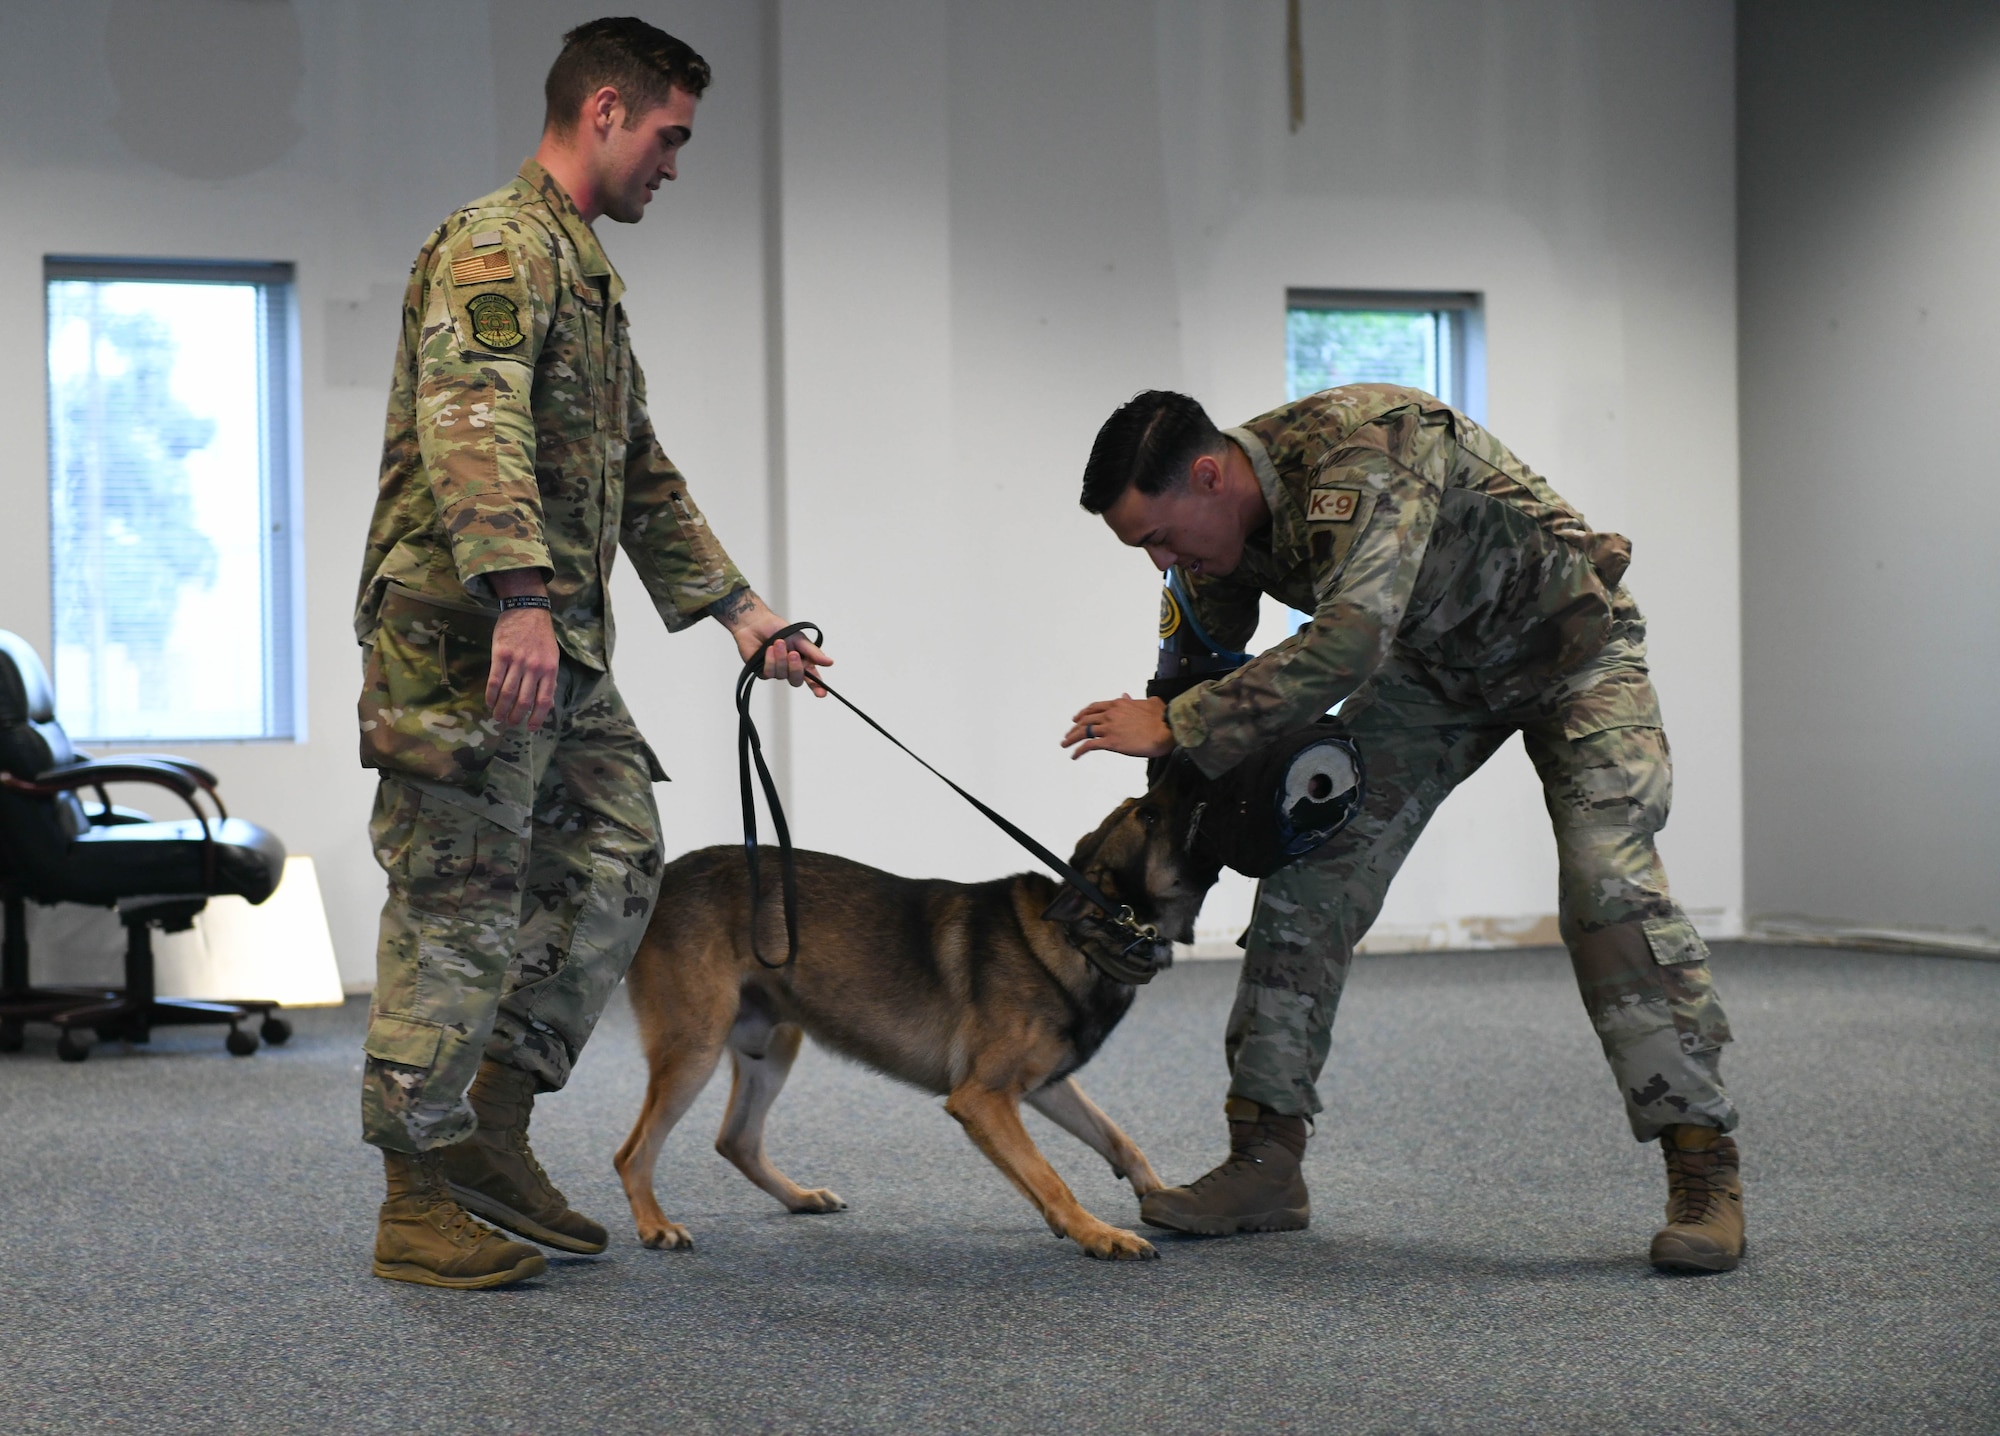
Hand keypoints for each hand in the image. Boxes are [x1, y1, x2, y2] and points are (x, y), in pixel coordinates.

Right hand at [485, 576, 559, 728]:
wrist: (527, 610)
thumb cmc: (541, 636)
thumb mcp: (552, 657)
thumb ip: (549, 680)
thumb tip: (546, 704)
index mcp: (550, 670)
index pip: (544, 700)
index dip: (537, 718)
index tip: (530, 728)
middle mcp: (534, 667)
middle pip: (524, 700)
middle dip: (515, 716)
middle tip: (509, 723)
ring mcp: (517, 661)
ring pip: (507, 693)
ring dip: (501, 709)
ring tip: (497, 717)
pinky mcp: (501, 654)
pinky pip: (494, 680)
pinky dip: (490, 695)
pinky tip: (489, 702)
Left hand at [715, 590, 833, 694]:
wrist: (757, 623)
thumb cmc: (779, 629)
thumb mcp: (800, 639)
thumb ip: (813, 652)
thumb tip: (829, 662)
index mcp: (802, 662)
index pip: (812, 678)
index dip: (817, 687)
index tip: (822, 694)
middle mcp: (790, 669)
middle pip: (796, 680)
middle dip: (796, 668)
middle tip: (793, 653)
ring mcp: (776, 672)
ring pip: (782, 675)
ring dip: (781, 658)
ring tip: (778, 642)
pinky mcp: (762, 671)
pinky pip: (769, 672)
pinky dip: (770, 660)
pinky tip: (768, 649)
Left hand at [1062, 694, 1172, 760]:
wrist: (1167, 728)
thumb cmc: (1162, 716)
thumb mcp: (1148, 702)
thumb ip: (1134, 700)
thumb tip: (1126, 695)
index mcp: (1118, 704)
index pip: (1095, 708)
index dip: (1083, 713)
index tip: (1077, 719)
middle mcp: (1110, 714)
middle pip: (1085, 720)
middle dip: (1074, 727)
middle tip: (1068, 735)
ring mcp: (1109, 727)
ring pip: (1083, 732)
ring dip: (1071, 738)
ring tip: (1065, 744)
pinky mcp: (1111, 741)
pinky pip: (1089, 745)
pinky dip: (1079, 750)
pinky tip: (1074, 756)